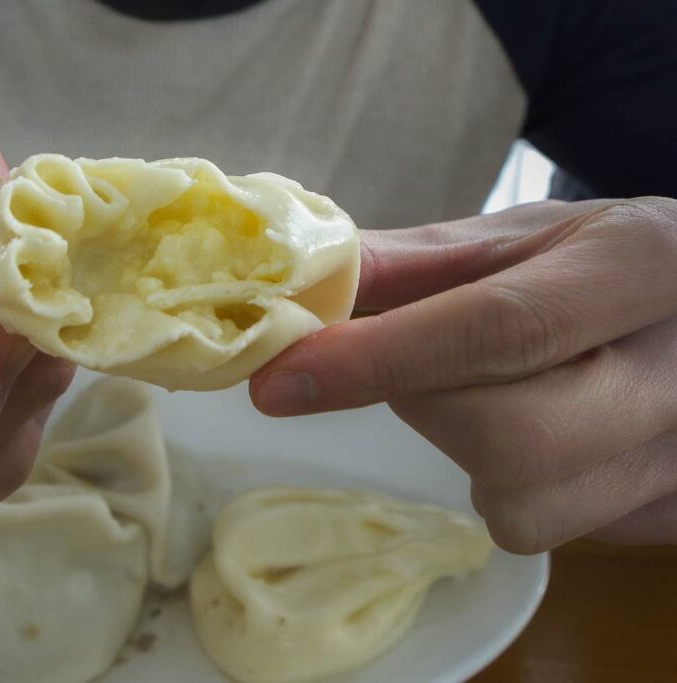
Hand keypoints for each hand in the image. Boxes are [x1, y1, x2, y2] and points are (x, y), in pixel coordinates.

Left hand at [251, 197, 676, 552]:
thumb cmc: (605, 264)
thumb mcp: (522, 239)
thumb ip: (408, 266)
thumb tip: (296, 294)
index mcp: (637, 269)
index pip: (496, 328)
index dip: (375, 361)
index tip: (279, 384)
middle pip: (510, 438)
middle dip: (427, 409)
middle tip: (424, 371)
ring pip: (527, 509)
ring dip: (472, 459)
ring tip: (503, 398)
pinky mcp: (671, 513)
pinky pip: (557, 533)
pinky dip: (519, 489)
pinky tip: (546, 433)